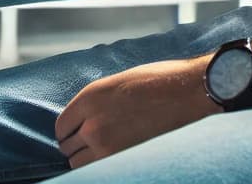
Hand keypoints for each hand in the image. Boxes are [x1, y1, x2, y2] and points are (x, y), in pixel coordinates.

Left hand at [55, 56, 217, 168]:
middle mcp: (92, 123)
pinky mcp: (123, 160)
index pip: (62, 126)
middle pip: (68, 147)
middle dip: (77, 146)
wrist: (190, 92)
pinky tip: (115, 158)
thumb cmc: (161, 81)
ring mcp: (107, 145)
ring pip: (79, 164)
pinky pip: (100, 171)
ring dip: (88, 160)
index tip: (75, 134)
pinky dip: (103, 167)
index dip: (68, 131)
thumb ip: (97, 102)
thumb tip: (87, 117)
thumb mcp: (119, 81)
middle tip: (89, 145)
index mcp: (89, 98)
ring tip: (103, 153)